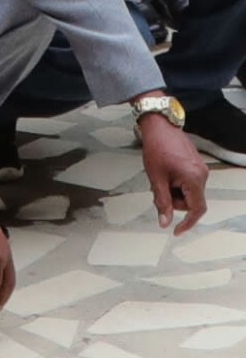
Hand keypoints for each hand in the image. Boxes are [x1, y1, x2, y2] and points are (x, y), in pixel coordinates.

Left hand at [140, 113, 209, 230]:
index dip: (187, 223)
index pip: (196, 209)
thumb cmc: (156, 147)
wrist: (159, 126)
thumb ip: (162, 202)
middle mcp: (202, 175)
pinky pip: (189, 183)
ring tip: (161, 177)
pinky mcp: (197, 165)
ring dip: (174, 191)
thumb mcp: (156, 178)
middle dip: (174, 201)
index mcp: (194, 179)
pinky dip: (177, 184)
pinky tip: (166, 173)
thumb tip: (165, 222)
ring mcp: (201, 169)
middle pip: (191, 202)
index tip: (177, 231)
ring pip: (189, 193)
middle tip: (159, 189)